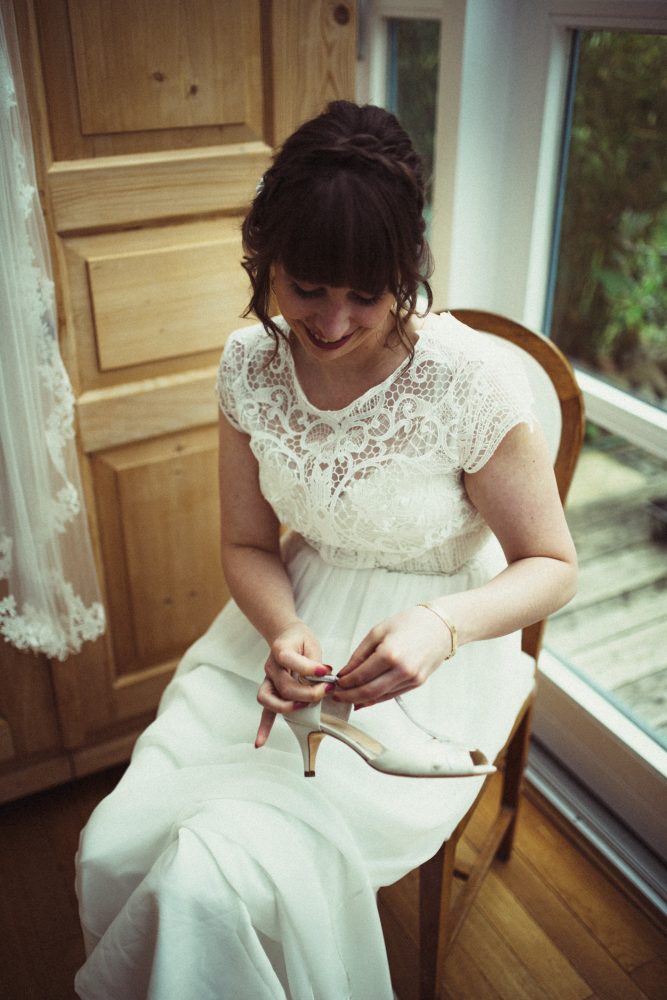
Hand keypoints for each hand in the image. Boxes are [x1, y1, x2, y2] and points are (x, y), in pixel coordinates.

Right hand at [255, 622, 331, 746]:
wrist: (285, 635)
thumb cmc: (299, 641)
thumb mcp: (311, 645)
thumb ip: (315, 664)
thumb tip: (324, 681)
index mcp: (281, 650)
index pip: (292, 661)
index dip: (310, 668)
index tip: (326, 671)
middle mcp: (271, 666)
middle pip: (285, 686)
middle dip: (308, 693)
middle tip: (326, 690)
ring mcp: (268, 679)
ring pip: (269, 699)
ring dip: (287, 707)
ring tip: (303, 707)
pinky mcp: (270, 690)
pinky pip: (265, 710)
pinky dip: (264, 727)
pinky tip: (260, 742)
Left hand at [335, 605, 453, 707]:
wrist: (440, 626)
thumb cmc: (411, 623)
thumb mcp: (378, 631)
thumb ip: (360, 654)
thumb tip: (346, 672)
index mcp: (390, 653)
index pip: (360, 676)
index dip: (344, 682)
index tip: (335, 682)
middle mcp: (401, 670)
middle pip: (368, 692)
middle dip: (349, 696)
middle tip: (336, 695)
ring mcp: (411, 679)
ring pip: (380, 697)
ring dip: (361, 700)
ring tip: (347, 697)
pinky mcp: (417, 684)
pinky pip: (391, 695)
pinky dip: (376, 699)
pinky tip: (364, 699)